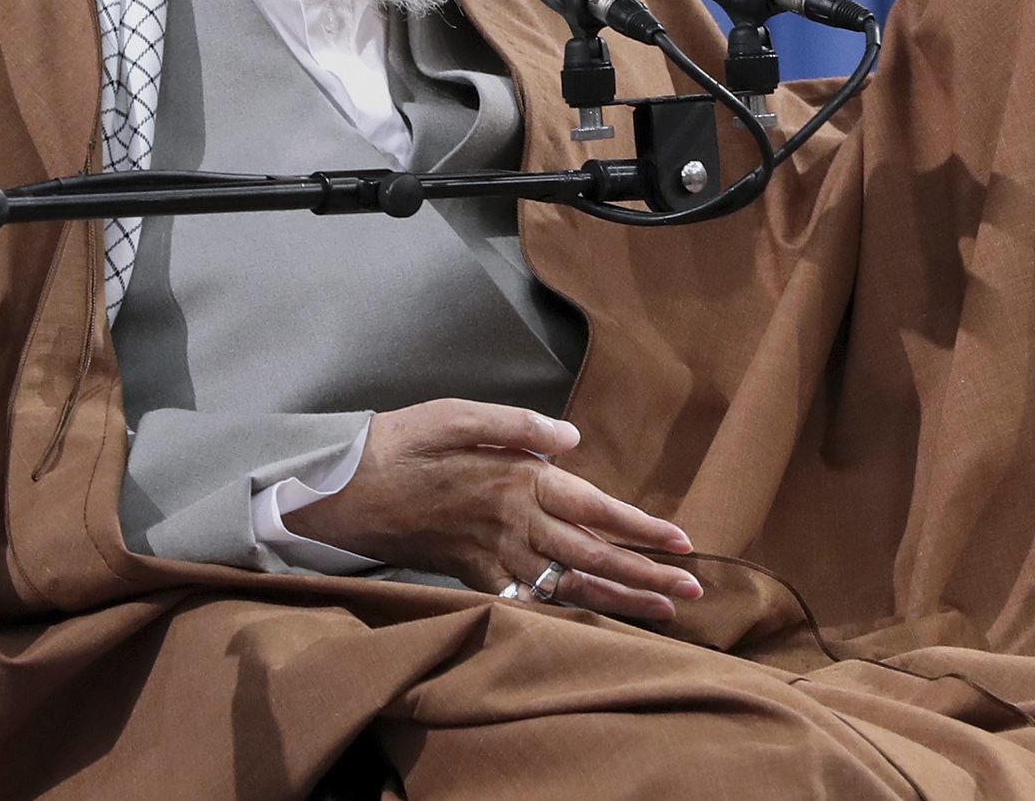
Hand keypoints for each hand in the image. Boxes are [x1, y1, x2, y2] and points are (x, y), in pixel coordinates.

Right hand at [280, 399, 701, 622]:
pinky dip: (564, 612)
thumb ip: (519, 424)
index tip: (682, 544)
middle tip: (694, 593)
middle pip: (592, 556)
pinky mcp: (473, 576)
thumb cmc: (399, 443)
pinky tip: (591, 620)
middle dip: (646, 577)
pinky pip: (528, 601)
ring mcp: (493, 556)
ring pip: (568, 585)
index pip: (596, 509)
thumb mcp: (456, 413)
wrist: (340, 492)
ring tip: (663, 612)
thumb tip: (572, 440)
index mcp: (517, 480)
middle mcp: (512, 524)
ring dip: (618, 600)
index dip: (642, 529)